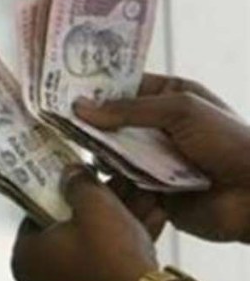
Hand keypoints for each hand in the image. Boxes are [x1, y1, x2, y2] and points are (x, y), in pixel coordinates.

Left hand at [12, 167, 159, 280]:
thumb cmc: (110, 252)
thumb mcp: (94, 204)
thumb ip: (78, 184)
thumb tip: (71, 174)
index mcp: (24, 261)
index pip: (35, 220)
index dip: (60, 197)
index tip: (80, 186)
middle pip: (67, 238)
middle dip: (96, 212)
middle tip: (118, 191)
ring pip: (91, 255)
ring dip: (116, 229)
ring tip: (144, 203)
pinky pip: (105, 275)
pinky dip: (124, 253)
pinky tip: (151, 227)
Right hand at [75, 74, 249, 242]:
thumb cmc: (229, 143)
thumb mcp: (181, 110)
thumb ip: (130, 110)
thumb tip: (82, 107)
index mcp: (173, 99)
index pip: (127, 88)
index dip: (98, 89)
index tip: (62, 91)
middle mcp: (160, 129)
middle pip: (115, 124)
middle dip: (89, 124)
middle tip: (52, 122)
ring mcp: (155, 161)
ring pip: (113, 155)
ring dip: (95, 155)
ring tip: (60, 152)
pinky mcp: (150, 191)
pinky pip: (120, 185)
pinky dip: (106, 183)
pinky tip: (82, 180)